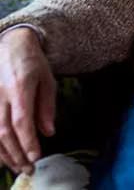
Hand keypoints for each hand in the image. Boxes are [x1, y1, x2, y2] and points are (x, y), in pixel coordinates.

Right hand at [0, 28, 55, 174]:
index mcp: (20, 86)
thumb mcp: (48, 79)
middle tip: (29, 168)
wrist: (11, 44)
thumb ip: (47, 106)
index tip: (35, 156)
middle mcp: (1, 94)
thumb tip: (49, 132)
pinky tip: (4, 156)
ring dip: (5, 154)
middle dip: (17, 153)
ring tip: (18, 166)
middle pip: (4, 131)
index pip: (21, 120)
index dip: (27, 141)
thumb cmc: (32, 62)